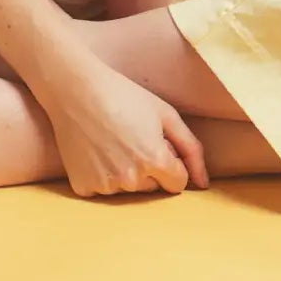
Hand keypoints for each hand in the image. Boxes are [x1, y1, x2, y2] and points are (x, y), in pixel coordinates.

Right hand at [36, 59, 209, 198]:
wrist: (76, 90)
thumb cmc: (124, 96)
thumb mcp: (166, 115)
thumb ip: (192, 150)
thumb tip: (204, 184)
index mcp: (154, 160)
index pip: (178, 183)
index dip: (171, 163)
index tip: (157, 144)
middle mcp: (130, 179)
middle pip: (153, 187)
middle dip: (149, 168)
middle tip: (132, 138)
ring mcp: (105, 185)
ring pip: (128, 189)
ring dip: (126, 172)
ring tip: (113, 141)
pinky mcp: (84, 187)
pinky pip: (104, 189)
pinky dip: (103, 174)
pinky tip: (96, 150)